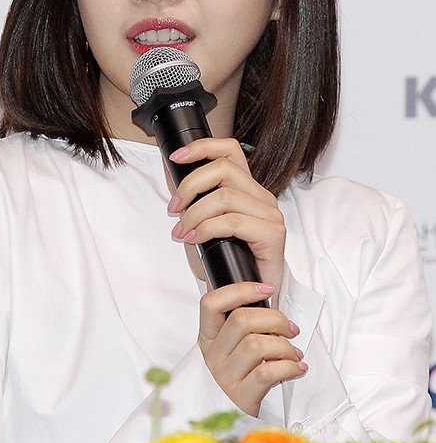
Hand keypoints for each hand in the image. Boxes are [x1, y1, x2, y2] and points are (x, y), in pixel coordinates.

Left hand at [167, 137, 284, 286]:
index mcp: (247, 188)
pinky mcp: (273, 234)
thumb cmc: (226, 260)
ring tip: (181, 231)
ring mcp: (270, 214)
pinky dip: (206, 229)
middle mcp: (261, 196)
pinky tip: (194, 239)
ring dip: (194, 214)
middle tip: (173, 208)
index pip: (230, 150)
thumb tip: (169, 171)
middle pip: (224, 169)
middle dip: (190, 185)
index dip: (202, 147)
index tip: (176, 157)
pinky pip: (233, 222)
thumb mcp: (201, 222)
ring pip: (225, 197)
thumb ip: (191, 198)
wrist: (246, 295)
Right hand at [198, 281, 307, 415]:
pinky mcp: (240, 397)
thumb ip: (244, 324)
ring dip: (284, 346)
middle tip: (291, 329)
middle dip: (275, 319)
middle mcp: (212, 354)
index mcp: (208, 336)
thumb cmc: (242, 374)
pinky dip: (289, 367)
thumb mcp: (234, 347)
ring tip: (294, 353)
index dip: (241, 290)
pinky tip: (297, 368)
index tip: (267, 289)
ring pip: (256, 345)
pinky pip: (267, 373)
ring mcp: (224, 376)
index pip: (211, 303)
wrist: (236, 419)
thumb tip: (272, 301)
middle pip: (241, 320)